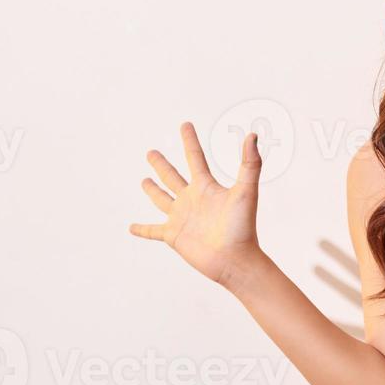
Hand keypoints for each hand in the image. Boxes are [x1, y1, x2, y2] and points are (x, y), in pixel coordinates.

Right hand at [129, 121, 264, 287]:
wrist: (235, 259)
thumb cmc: (243, 226)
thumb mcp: (246, 191)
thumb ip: (250, 163)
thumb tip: (253, 135)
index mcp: (206, 187)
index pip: (195, 157)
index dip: (189, 140)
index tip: (185, 124)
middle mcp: (192, 200)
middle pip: (173, 176)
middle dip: (161, 164)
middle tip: (151, 152)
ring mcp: (182, 218)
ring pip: (162, 200)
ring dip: (152, 190)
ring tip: (144, 181)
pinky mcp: (173, 236)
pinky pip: (153, 231)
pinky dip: (142, 229)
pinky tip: (131, 227)